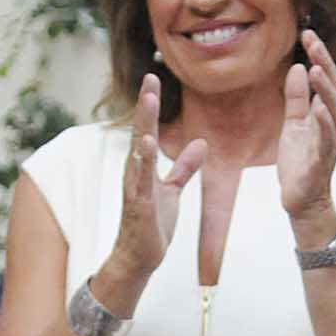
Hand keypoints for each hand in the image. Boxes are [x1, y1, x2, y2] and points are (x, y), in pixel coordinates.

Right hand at [100, 75, 202, 310]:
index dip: (151, 104)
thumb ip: (184, 168)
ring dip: (144, 124)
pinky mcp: (138, 205)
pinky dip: (143, 161)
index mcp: (144, 166)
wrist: (139, 257)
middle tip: (149, 78)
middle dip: (146, 105)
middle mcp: (135, 171)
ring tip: (149, 101)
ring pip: (139, 150)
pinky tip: (146, 144)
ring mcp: (135, 187)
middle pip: (141, 131)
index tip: (153, 78)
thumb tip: (200, 144)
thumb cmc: (152, 224)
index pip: (148, 129)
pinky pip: (141, 179)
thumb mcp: (173, 191)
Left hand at [276, 30, 335, 228]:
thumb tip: (296, 68)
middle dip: (324, 64)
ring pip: (333, 112)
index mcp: (327, 114)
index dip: (319, 56)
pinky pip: (327, 140)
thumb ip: (296, 98)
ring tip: (315, 69)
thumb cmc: (300, 162)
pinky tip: (318, 107)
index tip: (307, 33)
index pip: (326, 80)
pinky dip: (324, 123)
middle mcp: (334, 125)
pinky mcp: (323, 162)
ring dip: (325, 90)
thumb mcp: (293, 124)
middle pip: (333, 89)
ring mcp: (331, 143)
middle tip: (312, 41)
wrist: (302, 200)